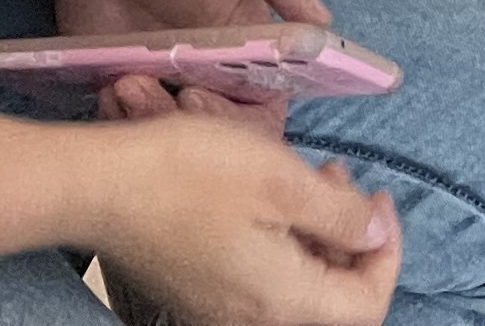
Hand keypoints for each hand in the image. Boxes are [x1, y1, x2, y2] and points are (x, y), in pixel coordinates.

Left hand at [50, 0, 327, 136]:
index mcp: (250, 46)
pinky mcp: (123, 88)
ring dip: (150, 121)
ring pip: (171, 137)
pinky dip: (120, 121)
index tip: (204, 97)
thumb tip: (323, 23)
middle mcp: (212, 74)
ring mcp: (166, 84)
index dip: (244, 123)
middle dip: (192, 127)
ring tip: (126, 84)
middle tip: (165, 94)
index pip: (265, 104)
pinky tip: (110, 92)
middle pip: (219, 135)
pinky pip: (128, 126)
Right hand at [89, 116, 398, 325]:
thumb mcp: (282, 179)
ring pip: (298, 291)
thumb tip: (373, 234)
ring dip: (318, 237)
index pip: (368, 302)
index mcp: (282, 301)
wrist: (98, 186)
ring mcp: (222, 311)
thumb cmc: (187, 174)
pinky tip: (272, 199)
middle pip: (334, 302)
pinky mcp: (200, 294)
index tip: (379, 198)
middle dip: (352, 240)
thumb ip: (339, 215)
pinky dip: (283, 244)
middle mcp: (253, 320)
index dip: (387, 251)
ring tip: (310, 178)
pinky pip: (262, 284)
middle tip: (342, 178)